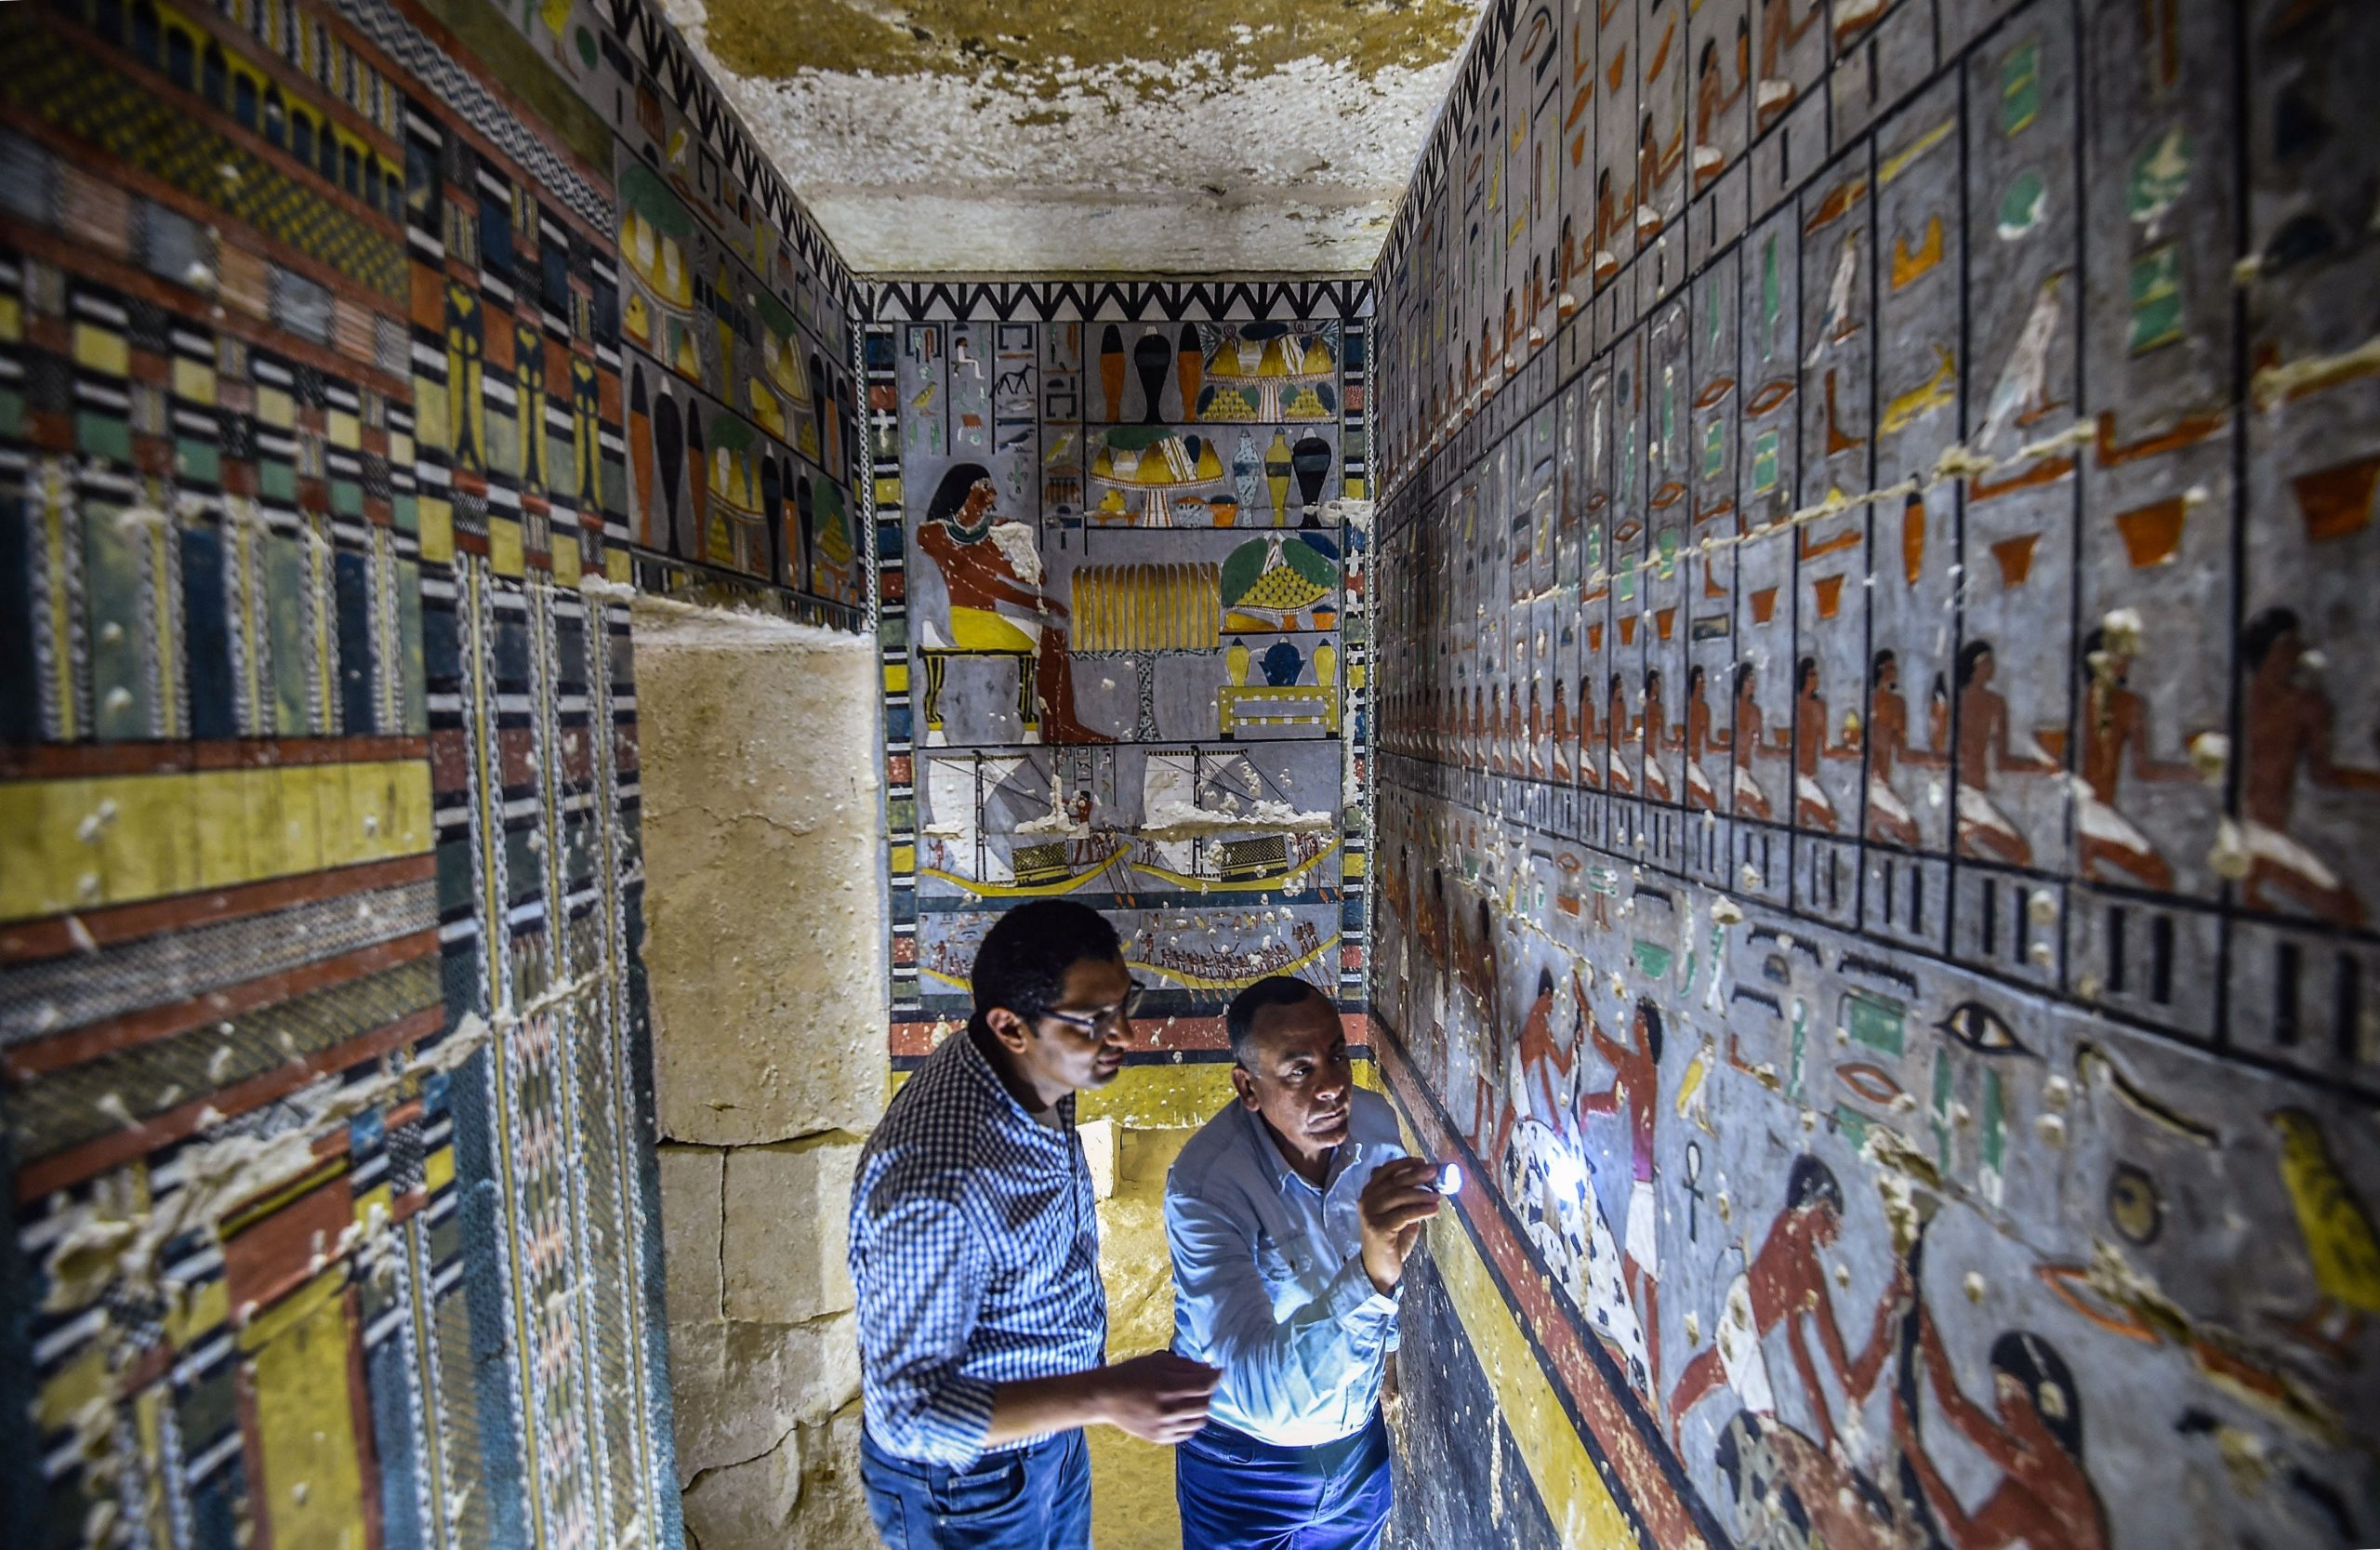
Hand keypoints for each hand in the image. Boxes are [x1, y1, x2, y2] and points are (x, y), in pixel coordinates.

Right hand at [1090, 1352, 1219, 1444]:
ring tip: (1193, 1399)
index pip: (1204, 1385)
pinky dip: (1191, 1423)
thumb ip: (1185, 1365)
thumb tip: (1209, 1368)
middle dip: (1209, 1392)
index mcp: (1167, 1386)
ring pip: (1199, 1421)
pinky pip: (1186, 1433)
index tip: (1219, 1371)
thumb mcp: (1157, 1361)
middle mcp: (1167, 1409)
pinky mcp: (1159, 1438)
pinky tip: (1183, 1413)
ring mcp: (1164, 1426)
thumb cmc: (1132, 1373)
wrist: (1106, 1397)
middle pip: (1205, 1404)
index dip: (1216, 1376)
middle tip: (1204, 1384)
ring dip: (1202, 1409)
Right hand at [1358, 1158, 1443, 1294]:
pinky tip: (1434, 1210)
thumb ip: (1406, 1199)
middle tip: (1434, 1172)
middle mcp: (1366, 1200)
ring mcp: (1370, 1214)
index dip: (1404, 1164)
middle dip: (1416, 1175)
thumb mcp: (1398, 1215)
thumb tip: (1427, 1182)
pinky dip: (1421, 1210)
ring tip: (1437, 1196)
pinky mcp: (1378, 1228)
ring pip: (1400, 1196)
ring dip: (1422, 1194)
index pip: (1386, 1171)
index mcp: (1369, 1193)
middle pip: (1395, 1181)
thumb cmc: (1390, 1241)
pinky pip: (1404, 1214)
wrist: (1377, 1269)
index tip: (1422, 1162)